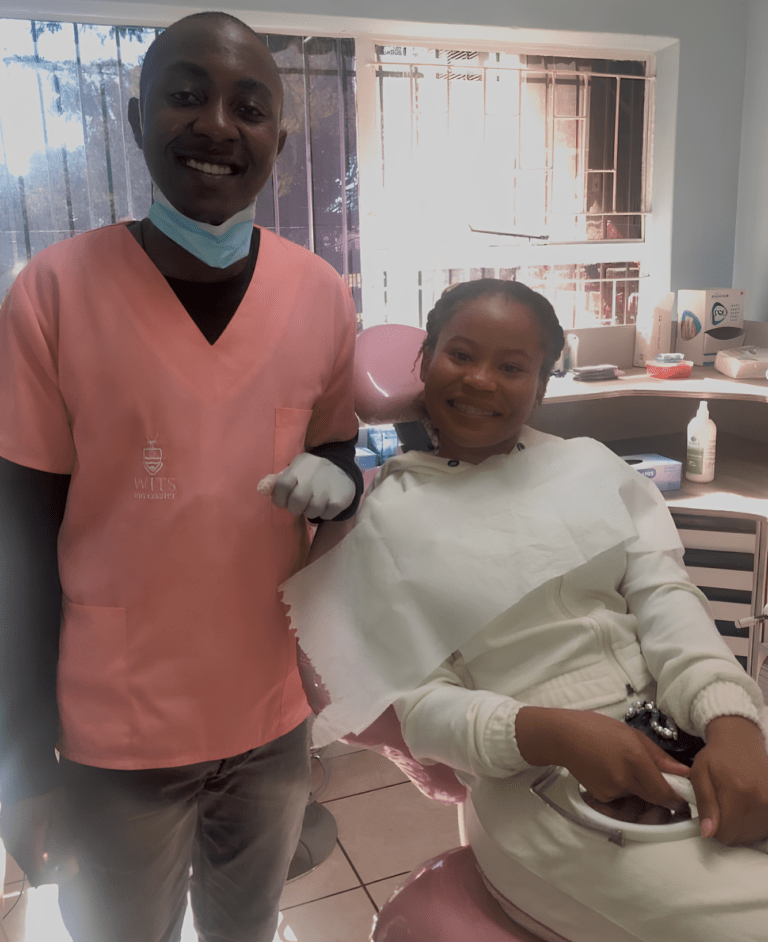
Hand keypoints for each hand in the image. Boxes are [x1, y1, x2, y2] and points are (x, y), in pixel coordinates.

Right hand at [0, 788, 75, 885]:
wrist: (28, 773)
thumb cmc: (49, 796)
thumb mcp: (62, 820)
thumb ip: (64, 846)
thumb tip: (69, 868)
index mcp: (27, 847)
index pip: (38, 876)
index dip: (55, 877)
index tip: (69, 867)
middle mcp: (13, 846)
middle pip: (31, 867)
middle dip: (49, 865)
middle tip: (66, 851)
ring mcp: (8, 837)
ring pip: (24, 856)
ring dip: (40, 854)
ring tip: (56, 837)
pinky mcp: (6, 828)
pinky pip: (19, 843)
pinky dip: (32, 843)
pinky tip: (44, 828)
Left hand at [269, 454, 354, 518]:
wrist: (341, 469)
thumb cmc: (309, 473)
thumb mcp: (293, 472)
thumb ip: (276, 481)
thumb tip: (261, 489)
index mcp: (298, 467)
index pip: (282, 486)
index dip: (280, 498)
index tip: (284, 501)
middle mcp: (313, 475)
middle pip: (297, 502)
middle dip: (295, 507)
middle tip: (300, 505)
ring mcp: (328, 486)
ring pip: (312, 511)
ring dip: (311, 511)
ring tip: (315, 503)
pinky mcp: (340, 498)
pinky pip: (326, 515)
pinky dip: (325, 513)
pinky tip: (327, 503)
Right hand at [516, 707, 690, 810]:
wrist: (563, 737)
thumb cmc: (596, 728)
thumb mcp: (631, 733)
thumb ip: (658, 756)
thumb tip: (682, 771)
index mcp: (635, 757)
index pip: (664, 790)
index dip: (676, 796)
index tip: (681, 793)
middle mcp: (624, 777)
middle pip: (653, 797)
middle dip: (661, 793)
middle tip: (658, 779)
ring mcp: (612, 789)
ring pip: (637, 796)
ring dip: (639, 787)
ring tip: (622, 765)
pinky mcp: (602, 795)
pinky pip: (621, 796)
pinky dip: (621, 788)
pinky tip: (609, 770)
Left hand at [690, 715, 767, 844]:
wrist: (740, 741)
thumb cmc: (718, 756)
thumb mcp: (700, 774)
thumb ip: (704, 804)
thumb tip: (708, 832)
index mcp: (737, 791)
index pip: (725, 834)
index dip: (714, 827)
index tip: (712, 813)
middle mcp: (760, 800)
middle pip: (739, 837)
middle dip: (727, 826)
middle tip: (723, 804)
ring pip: (752, 835)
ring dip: (741, 825)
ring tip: (735, 802)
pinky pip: (763, 828)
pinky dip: (754, 822)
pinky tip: (747, 805)